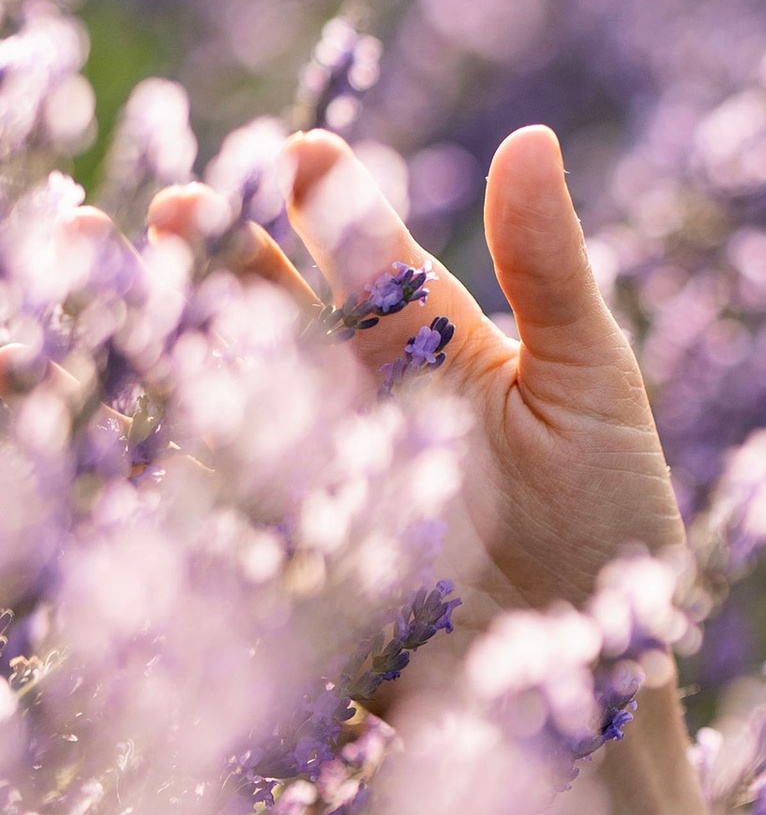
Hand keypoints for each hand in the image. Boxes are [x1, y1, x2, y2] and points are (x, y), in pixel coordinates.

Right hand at [152, 125, 683, 629]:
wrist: (592, 676)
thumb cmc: (610, 521)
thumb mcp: (590, 387)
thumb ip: (550, 271)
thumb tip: (530, 138)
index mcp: (427, 337)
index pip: (364, 255)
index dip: (327, 204)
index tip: (302, 156)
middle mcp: (355, 394)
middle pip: (272, 306)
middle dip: (222, 254)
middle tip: (186, 206)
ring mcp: (313, 473)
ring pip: (224, 386)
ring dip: (170, 333)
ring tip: (107, 265)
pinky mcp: (288, 557)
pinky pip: (211, 502)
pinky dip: (167, 455)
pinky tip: (129, 401)